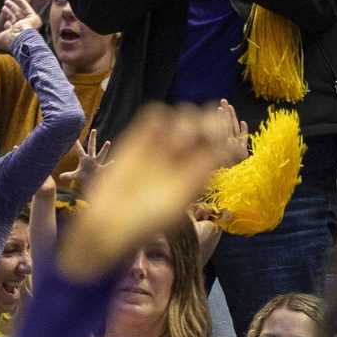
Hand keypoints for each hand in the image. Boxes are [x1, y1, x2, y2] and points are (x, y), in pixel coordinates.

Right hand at [56, 103, 252, 277]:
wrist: (111, 221)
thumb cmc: (148, 220)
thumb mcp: (180, 199)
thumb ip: (200, 173)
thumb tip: (224, 149)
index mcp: (198, 169)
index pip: (217, 143)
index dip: (222, 135)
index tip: (220, 136)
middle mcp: (182, 156)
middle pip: (204, 124)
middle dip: (207, 123)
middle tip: (201, 136)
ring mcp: (161, 146)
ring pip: (183, 115)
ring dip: (184, 122)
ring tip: (177, 143)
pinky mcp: (138, 139)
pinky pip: (154, 115)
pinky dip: (159, 116)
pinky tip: (157, 134)